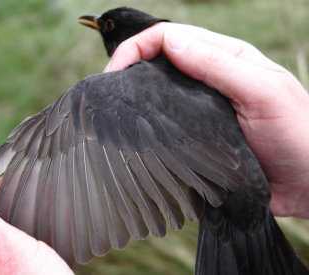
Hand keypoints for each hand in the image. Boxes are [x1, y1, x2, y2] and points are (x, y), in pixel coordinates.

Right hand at [105, 22, 308, 218]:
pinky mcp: (198, 134)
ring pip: (159, 90)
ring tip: (115, 110)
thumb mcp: (262, 91)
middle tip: (107, 91)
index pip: (169, 37)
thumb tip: (169, 41)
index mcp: (224, 57)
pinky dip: (148, 122)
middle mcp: (209, 78)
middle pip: (158, 60)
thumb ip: (217, 64)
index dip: (136, 47)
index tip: (114, 73)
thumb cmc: (298, 134)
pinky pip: (166, 121)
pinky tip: (138, 132)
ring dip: (134, 94)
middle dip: (128, 67)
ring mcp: (201, 106)